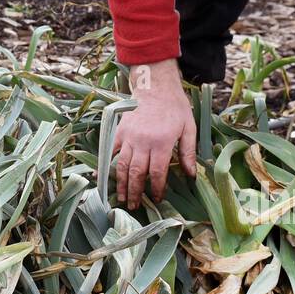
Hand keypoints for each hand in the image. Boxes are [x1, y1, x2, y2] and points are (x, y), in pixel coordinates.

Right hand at [114, 59, 197, 210]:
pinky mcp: (119, 133)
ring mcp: (129, 138)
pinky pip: (111, 153)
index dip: (156, 189)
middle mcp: (144, 143)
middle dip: (135, 193)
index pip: (157, 173)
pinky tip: (103, 179)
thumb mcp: (189, 128)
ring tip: (121, 198)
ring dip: (121, 185)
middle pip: (136, 174)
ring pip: (122, 167)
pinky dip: (106, 167)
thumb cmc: (175, 107)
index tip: (156, 199)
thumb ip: (188, 152)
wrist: (156, 87)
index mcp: (162, 143)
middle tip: (134, 207)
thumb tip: (191, 175)